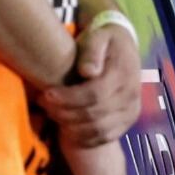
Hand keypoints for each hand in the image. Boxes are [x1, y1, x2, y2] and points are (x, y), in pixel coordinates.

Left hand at [40, 23, 140, 146]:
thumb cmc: (105, 40)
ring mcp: (131, 112)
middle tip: (43, 104)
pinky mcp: (126, 122)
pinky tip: (66, 127)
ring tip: (52, 114)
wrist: (123, 47)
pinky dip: (83, 137)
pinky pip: (103, 138)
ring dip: (71, 127)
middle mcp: (131, 96)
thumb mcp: (99, 36)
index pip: (95, 95)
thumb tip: (88, 71)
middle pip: (94, 115)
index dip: (68, 98)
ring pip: (98, 130)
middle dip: (64, 113)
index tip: (46, 94)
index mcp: (124, 74)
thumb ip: (92, 51)